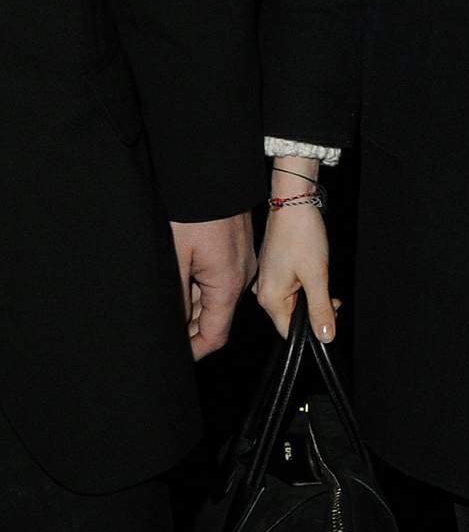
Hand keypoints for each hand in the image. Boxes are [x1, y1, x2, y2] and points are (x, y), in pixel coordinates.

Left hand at [169, 212, 256, 358]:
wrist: (213, 173)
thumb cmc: (194, 211)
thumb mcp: (175, 258)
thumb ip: (176, 297)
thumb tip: (174, 326)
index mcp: (228, 285)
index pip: (215, 335)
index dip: (194, 351)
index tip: (175, 358)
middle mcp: (240, 277)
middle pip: (215, 317)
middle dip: (190, 330)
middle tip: (164, 336)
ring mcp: (241, 262)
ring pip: (215, 297)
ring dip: (192, 308)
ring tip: (166, 310)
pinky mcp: (236, 249)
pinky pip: (218, 278)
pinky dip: (199, 288)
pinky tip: (179, 283)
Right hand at [255, 196, 338, 341]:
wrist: (293, 202)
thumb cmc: (302, 235)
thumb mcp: (317, 276)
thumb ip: (321, 309)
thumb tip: (325, 336)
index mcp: (269, 298)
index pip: (289, 331)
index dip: (312, 329)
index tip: (330, 315)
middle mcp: (264, 292)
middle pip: (292, 317)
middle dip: (315, 310)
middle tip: (332, 295)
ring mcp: (267, 280)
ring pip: (293, 302)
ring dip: (312, 296)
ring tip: (322, 277)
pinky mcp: (274, 269)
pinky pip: (290, 287)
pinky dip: (306, 285)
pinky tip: (313, 270)